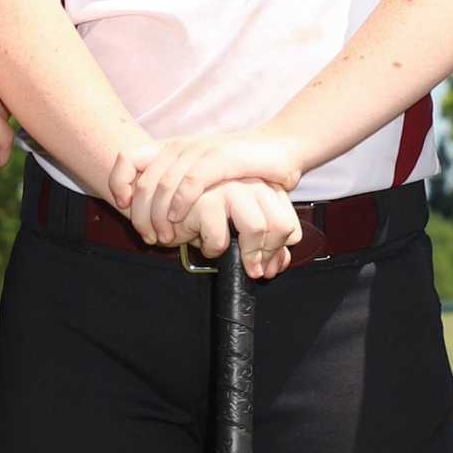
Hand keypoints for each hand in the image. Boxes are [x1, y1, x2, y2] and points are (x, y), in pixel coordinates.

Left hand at [109, 130, 303, 244]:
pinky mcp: (220, 157)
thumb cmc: (240, 168)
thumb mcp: (200, 176)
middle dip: (141, 216)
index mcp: (171, 148)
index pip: (127, 159)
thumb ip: (177, 188)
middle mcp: (181, 146)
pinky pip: (191, 181)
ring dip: (159, 217)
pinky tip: (179, 219)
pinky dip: (180, 203)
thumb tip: (152, 217)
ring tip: (165, 238)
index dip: (117, 183)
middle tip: (150, 239)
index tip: (123, 207)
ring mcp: (199, 150)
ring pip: (163, 185)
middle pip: (144, 182)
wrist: (279, 148)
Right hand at [174, 180, 302, 280]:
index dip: (279, 249)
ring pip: (257, 230)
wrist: (163, 201)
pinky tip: (199, 239)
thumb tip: (274, 268)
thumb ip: (262, 247)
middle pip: (283, 226)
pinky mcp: (207, 199)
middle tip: (253, 269)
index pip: (289, 223)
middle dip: (267, 255)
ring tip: (227, 253)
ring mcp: (230, 187)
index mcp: (264, 187)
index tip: (264, 263)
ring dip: (243, 254)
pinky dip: (210, 250)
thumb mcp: (236, 231)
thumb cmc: (201, 216)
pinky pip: (221, 240)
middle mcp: (252, 182)